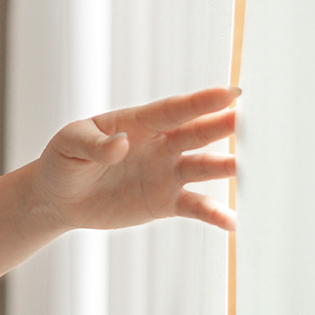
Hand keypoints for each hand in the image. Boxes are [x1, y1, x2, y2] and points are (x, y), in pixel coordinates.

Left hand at [33, 87, 238, 232]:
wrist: (59, 198)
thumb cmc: (63, 161)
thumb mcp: (68, 145)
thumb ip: (94, 145)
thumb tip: (121, 144)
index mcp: (138, 123)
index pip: (174, 110)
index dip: (201, 102)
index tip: (231, 93)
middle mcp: (160, 145)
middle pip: (199, 133)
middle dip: (227, 126)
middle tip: (256, 120)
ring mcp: (166, 173)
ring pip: (205, 168)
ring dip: (228, 168)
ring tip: (253, 169)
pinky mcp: (165, 202)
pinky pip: (195, 207)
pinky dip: (215, 214)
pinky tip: (234, 222)